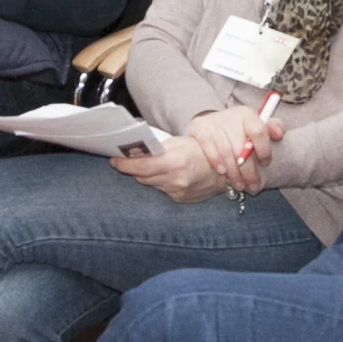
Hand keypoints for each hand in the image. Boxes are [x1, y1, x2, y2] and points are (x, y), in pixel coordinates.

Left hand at [112, 134, 233, 202]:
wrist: (228, 168)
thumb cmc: (203, 149)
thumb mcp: (181, 141)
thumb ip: (158, 148)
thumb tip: (135, 151)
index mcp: (176, 161)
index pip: (140, 166)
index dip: (124, 164)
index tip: (114, 159)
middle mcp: (176, 180)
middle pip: (142, 176)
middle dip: (132, 168)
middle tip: (123, 159)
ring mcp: (178, 192)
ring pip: (150, 184)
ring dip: (144, 175)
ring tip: (141, 165)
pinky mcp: (181, 199)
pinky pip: (161, 190)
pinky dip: (158, 182)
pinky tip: (161, 174)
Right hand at [180, 105, 287, 194]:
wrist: (212, 127)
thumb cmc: (240, 133)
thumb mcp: (256, 129)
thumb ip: (272, 129)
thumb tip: (279, 134)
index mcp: (248, 114)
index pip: (259, 130)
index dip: (264, 150)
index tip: (265, 164)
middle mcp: (230, 115)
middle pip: (242, 146)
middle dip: (249, 171)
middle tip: (253, 186)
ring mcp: (213, 121)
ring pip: (226, 150)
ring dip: (234, 172)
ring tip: (239, 185)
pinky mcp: (198, 127)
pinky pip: (207, 145)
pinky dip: (216, 160)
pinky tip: (221, 172)